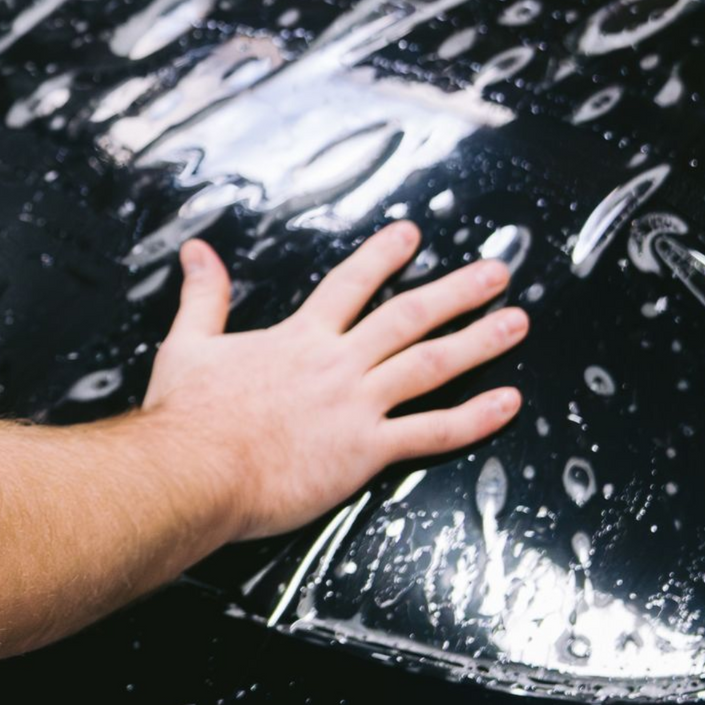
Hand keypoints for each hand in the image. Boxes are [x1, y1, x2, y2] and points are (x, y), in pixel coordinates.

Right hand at [142, 222, 526, 542]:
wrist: (194, 470)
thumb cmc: (187, 416)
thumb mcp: (189, 343)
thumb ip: (203, 295)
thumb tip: (197, 251)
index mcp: (298, 338)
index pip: (351, 285)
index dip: (383, 256)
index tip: (413, 235)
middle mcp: (336, 364)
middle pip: (408, 317)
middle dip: (457, 291)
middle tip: (496, 272)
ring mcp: (356, 406)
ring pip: (430, 364)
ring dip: (478, 342)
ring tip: (516, 323)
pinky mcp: (365, 451)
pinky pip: (431, 432)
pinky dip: (474, 417)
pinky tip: (507, 404)